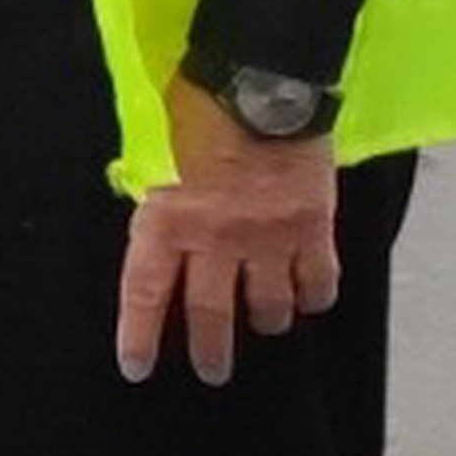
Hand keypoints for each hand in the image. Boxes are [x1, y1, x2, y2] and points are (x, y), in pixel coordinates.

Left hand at [117, 79, 343, 385]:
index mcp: (166, 220)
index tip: (137, 367)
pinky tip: (310, 300)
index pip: (145, 294)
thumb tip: (158, 220)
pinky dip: (315, 296)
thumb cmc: (200, 108)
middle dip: (211, 351)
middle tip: (213, 372)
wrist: (263, 83)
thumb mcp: (158, 152)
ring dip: (266, 321)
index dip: (139, 337)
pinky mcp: (312, 229)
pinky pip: (318, 281)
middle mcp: (214, 241)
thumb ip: (159, 194)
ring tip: (265, 325)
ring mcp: (267, 240)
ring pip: (268, 307)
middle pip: (210, 315)